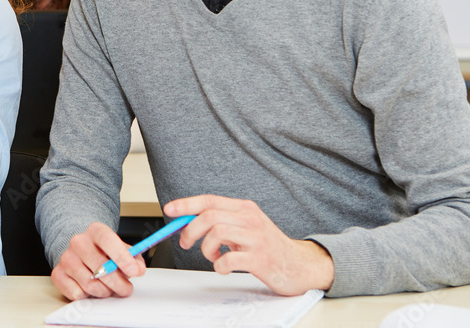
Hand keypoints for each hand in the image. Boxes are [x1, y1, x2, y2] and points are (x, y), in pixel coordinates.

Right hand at [51, 221, 145, 299]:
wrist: (81, 251)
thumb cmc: (103, 251)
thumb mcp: (121, 249)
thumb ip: (133, 258)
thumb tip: (138, 268)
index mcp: (95, 231)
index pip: (107, 240)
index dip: (122, 257)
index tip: (134, 272)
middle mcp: (78, 242)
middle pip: (100, 267)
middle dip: (118, 283)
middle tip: (126, 289)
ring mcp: (66, 258)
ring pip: (90, 284)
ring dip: (105, 292)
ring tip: (109, 289)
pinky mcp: (58, 273)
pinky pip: (77, 293)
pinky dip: (88, 296)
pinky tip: (91, 288)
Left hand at [164, 195, 334, 294]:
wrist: (300, 265)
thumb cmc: (268, 246)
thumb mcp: (245, 226)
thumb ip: (222, 221)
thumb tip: (188, 221)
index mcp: (244, 208)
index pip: (209, 200)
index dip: (186, 204)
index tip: (169, 210)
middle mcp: (250, 219)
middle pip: (209, 216)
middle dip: (190, 230)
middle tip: (187, 243)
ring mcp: (256, 238)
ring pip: (216, 233)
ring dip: (206, 249)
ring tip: (213, 256)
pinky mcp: (260, 258)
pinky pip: (229, 259)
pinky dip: (219, 265)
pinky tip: (224, 267)